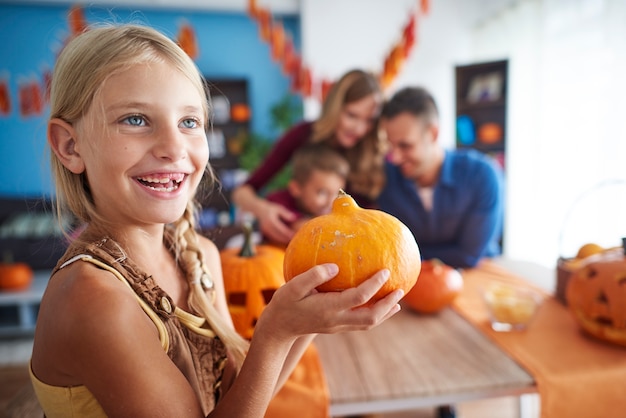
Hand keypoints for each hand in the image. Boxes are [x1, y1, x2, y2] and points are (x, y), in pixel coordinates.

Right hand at [256, 264, 402, 341]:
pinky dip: (376, 315)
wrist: (279, 329)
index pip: (358, 296)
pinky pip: (362, 323)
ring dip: (385, 312)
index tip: (385, 270)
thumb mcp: (293, 287)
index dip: (374, 284)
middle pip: (370, 317)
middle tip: (400, 290)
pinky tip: (381, 306)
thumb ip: (314, 275)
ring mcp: (338, 326)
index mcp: (328, 308)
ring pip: (368, 323)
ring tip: (398, 300)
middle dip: (387, 304)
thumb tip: (336, 267)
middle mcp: (336, 320)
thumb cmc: (284, 303)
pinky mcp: (337, 327)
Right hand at [257, 201, 296, 243]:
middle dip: (287, 239)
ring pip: (276, 238)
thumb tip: (294, 218)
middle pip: (279, 236)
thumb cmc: (269, 208)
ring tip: (291, 241)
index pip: (282, 230)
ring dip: (283, 240)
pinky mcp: (264, 233)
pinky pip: (272, 238)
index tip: (296, 235)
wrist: (256, 210)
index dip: (289, 233)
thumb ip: (286, 214)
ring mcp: (265, 231)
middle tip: (295, 240)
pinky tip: (284, 240)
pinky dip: (279, 239)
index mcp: (271, 221)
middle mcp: (267, 227)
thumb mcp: (278, 208)